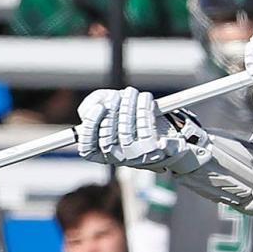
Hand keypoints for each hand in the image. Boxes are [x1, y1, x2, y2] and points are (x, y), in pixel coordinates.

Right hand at [75, 87, 198, 171]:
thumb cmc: (130, 122)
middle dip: (112, 112)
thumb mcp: (109, 111)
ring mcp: (136, 156)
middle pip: (107, 138)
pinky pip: (146, 128)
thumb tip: (88, 109)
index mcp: (102, 154)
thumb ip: (92, 106)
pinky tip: (146, 99)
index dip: (90, 128)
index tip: (97, 108)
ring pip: (126, 131)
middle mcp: (118, 158)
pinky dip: (145, 110)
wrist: (165, 137)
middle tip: (117, 95)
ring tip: (132, 93)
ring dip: (129, 107)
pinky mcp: (153, 150)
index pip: (87, 148)